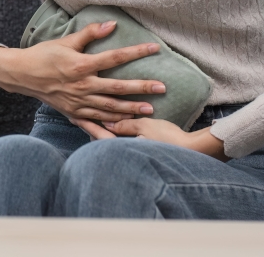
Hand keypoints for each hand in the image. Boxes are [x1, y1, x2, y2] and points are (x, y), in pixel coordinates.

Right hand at [0, 20, 165, 122]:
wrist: (22, 74)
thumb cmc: (44, 55)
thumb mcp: (66, 41)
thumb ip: (90, 33)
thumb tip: (112, 24)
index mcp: (81, 66)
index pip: (114, 58)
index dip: (136, 52)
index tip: (154, 49)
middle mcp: (82, 86)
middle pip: (117, 88)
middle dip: (141, 88)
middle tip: (162, 88)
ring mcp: (78, 103)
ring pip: (109, 108)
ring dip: (130, 109)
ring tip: (150, 111)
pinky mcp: (73, 113)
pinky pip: (94, 124)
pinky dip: (109, 129)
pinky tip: (124, 133)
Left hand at [69, 116, 229, 161]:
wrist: (192, 152)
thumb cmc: (168, 140)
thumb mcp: (145, 128)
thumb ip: (125, 125)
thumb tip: (108, 123)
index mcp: (121, 147)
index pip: (96, 133)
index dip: (84, 122)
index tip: (72, 112)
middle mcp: (122, 152)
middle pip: (99, 137)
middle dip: (89, 124)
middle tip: (76, 111)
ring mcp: (130, 152)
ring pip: (109, 138)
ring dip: (101, 126)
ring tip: (89, 114)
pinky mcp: (139, 150)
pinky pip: (120, 139)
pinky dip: (113, 130)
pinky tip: (112, 121)